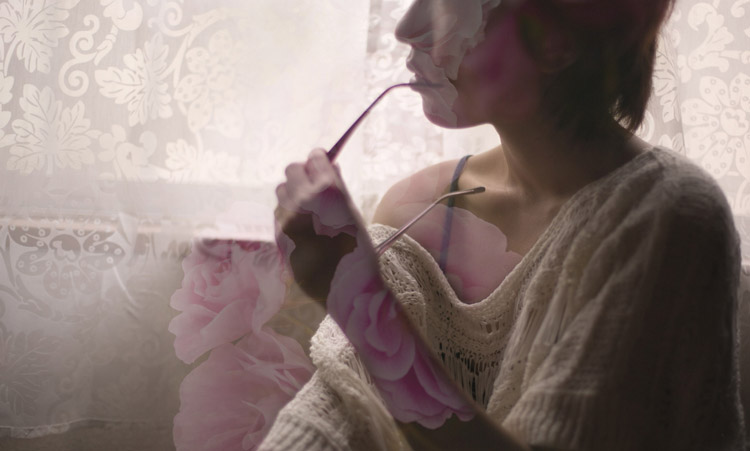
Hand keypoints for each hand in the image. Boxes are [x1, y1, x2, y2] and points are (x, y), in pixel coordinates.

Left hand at [274, 148, 365, 302]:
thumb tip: (329, 166)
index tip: (322, 163)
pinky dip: (288, 213)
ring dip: (293, 192)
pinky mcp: (278, 235)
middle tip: (314, 184)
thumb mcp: (353, 214)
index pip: (314, 158)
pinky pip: (278, 213)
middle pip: (291, 170)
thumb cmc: (357, 250)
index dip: (319, 160)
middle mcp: (303, 201)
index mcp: (328, 191)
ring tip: (309, 208)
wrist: (346, 288)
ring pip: (281, 191)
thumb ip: (337, 187)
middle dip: (303, 173)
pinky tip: (304, 226)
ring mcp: (287, 219)